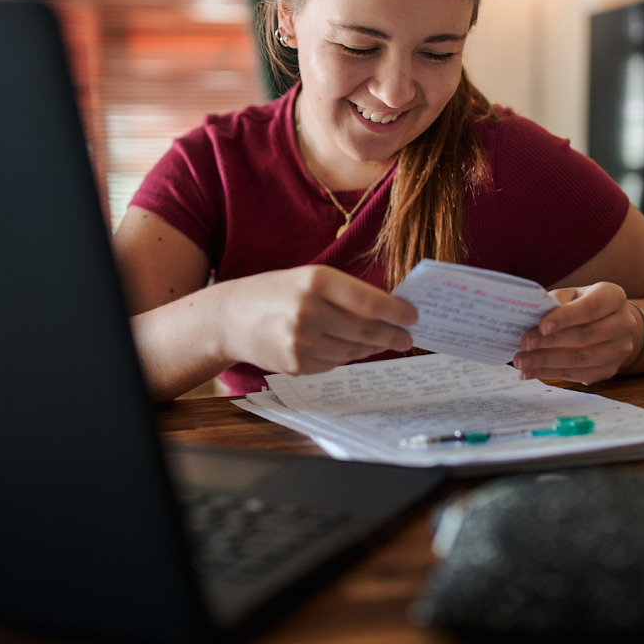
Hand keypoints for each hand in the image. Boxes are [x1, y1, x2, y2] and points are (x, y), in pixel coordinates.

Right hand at [216, 265, 416, 375]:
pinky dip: (346, 356)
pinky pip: (335, 363)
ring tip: (381, 342)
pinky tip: (347, 347)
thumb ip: (345, 293)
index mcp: (316, 280)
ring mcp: (302, 341)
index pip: (369, 301)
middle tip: (406, 338)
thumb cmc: (276, 293)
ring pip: (353, 350)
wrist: (229, 318)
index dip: (396, 312)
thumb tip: (389, 311)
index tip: (413, 317)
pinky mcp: (297, 364)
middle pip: (366, 330)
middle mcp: (309, 311)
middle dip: (392, 335)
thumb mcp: (308, 278)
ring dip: (371, 347)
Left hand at [512, 282, 635, 383]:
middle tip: (524, 344)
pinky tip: (530, 372)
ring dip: (547, 361)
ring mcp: (619, 350)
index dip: (566, 317)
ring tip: (522, 362)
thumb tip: (532, 312)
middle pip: (586, 335)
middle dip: (551, 341)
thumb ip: (557, 300)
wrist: (611, 324)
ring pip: (581, 359)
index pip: (591, 308)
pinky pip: (578, 374)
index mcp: (613, 297)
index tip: (542, 326)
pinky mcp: (609, 370)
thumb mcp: (573, 294)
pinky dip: (551, 374)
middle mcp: (623, 324)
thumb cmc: (584, 305)